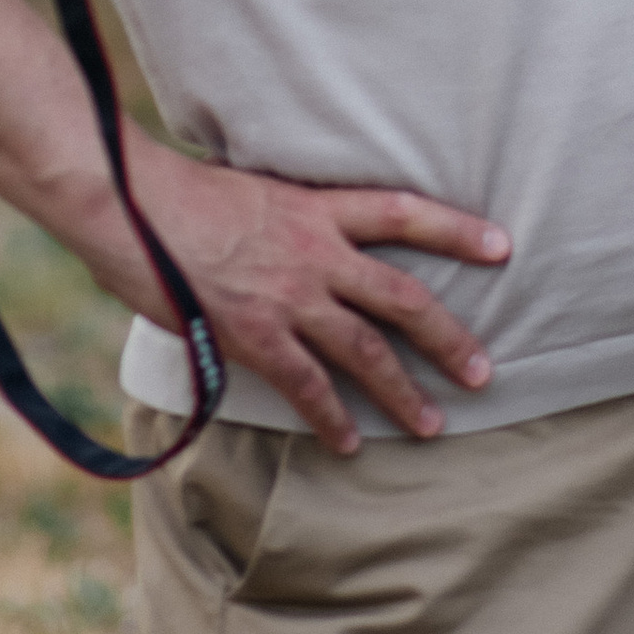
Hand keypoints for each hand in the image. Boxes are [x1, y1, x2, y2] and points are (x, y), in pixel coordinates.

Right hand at [124, 143, 510, 456]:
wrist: (130, 204)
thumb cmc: (180, 194)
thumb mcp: (253, 190)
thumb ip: (287, 221)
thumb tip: (297, 244)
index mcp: (317, 207)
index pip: (404, 212)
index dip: (457, 229)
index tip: (502, 246)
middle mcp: (315, 251)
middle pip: (402, 295)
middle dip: (448, 336)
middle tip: (484, 371)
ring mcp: (288, 296)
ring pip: (365, 348)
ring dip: (404, 390)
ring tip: (433, 422)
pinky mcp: (254, 334)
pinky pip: (306, 385)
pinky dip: (331, 418)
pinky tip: (349, 443)